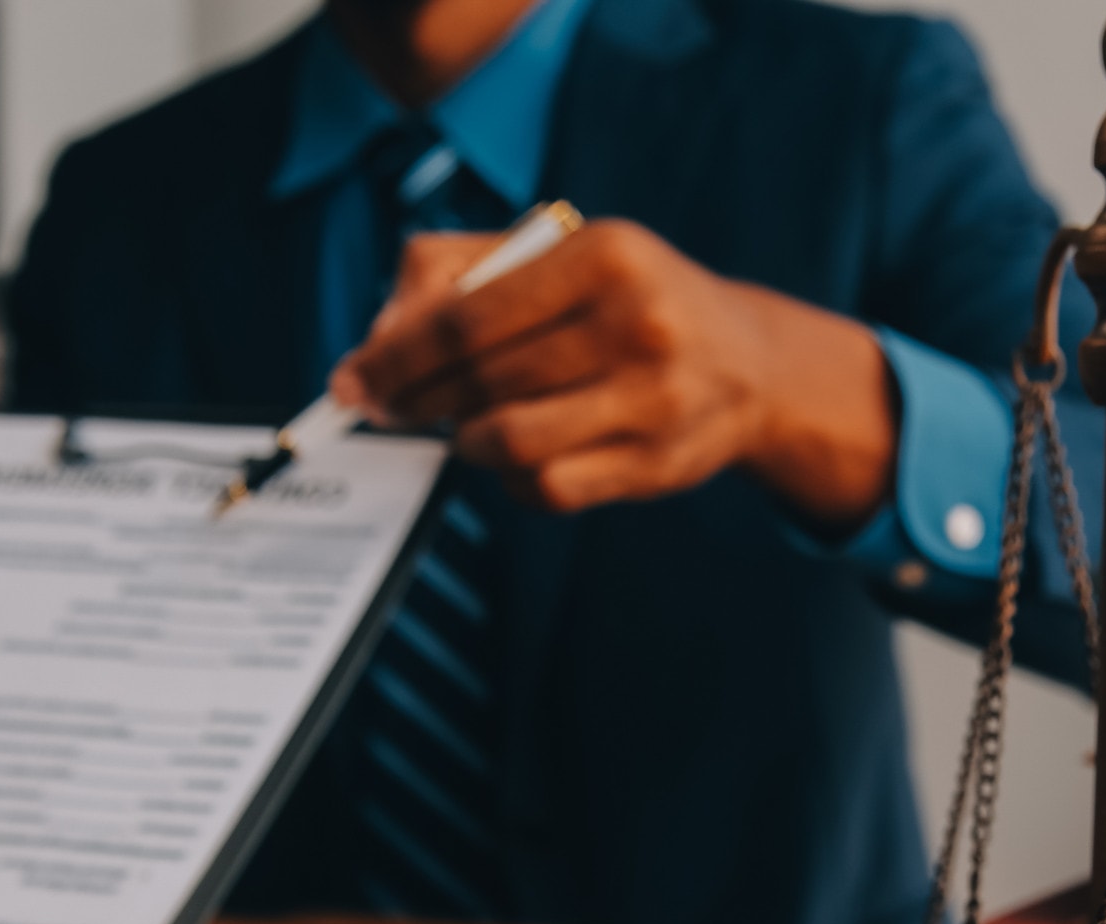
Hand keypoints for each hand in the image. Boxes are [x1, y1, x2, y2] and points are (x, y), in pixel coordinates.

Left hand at [334, 219, 897, 526]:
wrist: (749, 363)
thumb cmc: (628, 302)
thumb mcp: (559, 254)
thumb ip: (458, 272)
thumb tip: (375, 342)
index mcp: (605, 255)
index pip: (468, 315)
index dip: (397, 355)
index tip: (356, 378)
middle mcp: (637, 324)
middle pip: (482, 379)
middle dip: (415, 400)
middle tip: (386, 408)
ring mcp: (654, 400)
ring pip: (510, 442)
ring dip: (467, 441)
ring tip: (466, 426)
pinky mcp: (658, 464)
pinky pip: (550, 487)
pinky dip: (514, 480)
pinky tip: (519, 457)